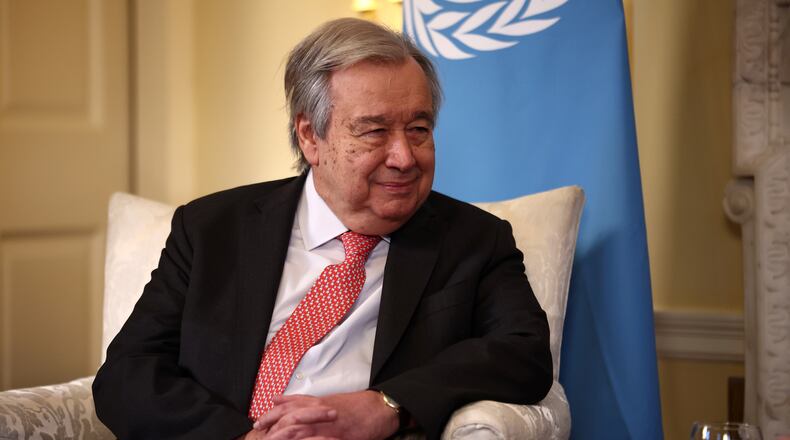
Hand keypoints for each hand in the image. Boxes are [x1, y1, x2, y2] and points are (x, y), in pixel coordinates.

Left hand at [251, 390, 398, 439]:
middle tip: (260, 433)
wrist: (379, 407)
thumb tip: (278, 399)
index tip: (259, 424)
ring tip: (273, 439)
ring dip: (286, 435)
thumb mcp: (328, 400)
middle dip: (273, 427)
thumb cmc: (356, 405)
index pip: (288, 408)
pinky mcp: (339, 435)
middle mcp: (319, 411)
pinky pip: (318, 439)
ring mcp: (328, 424)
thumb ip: (303, 400)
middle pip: (290, 417)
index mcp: (317, 403)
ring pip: (301, 428)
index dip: (271, 416)